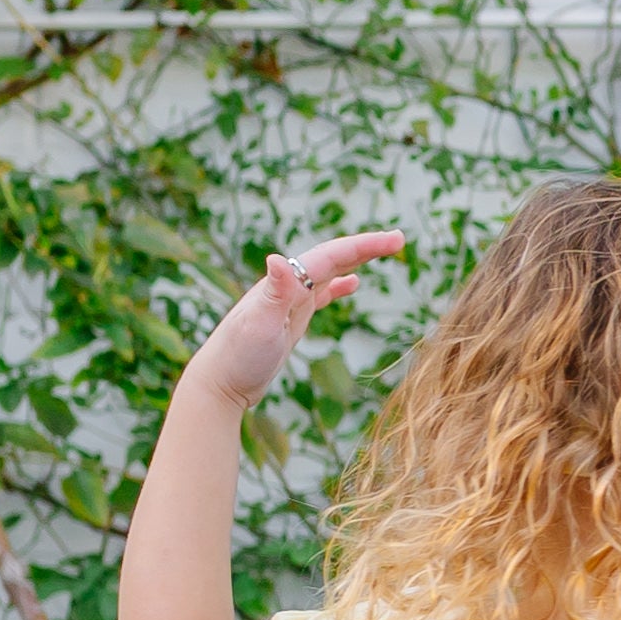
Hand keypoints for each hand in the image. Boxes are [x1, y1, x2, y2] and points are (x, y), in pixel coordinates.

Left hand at [187, 231, 404, 407]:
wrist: (220, 381)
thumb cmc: (239, 356)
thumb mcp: (260, 325)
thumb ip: (274, 294)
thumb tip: (279, 259)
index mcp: (286, 284)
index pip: (331, 256)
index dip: (364, 245)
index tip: (397, 239)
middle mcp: (288, 286)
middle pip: (332, 257)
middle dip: (366, 247)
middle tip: (399, 239)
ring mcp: (290, 301)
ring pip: (328, 271)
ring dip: (355, 259)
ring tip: (383, 250)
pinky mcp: (292, 317)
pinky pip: (321, 293)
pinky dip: (339, 284)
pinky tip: (353, 283)